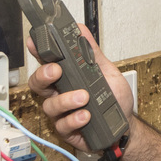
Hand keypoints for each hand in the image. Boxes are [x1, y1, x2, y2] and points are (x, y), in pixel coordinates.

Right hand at [26, 25, 134, 153]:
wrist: (125, 125)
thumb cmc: (114, 99)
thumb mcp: (107, 72)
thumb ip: (92, 53)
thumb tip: (81, 30)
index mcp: (66, 77)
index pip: (46, 61)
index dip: (37, 51)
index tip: (35, 43)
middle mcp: (59, 93)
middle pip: (37, 83)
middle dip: (43, 75)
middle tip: (55, 71)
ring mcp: (61, 113)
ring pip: (49, 106)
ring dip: (66, 100)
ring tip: (83, 97)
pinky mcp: (67, 130)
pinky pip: (63, 126)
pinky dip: (74, 119)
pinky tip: (85, 115)